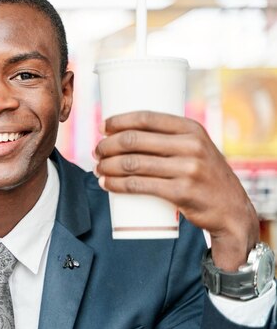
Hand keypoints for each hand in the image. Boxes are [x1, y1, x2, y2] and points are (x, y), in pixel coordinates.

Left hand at [94, 111, 258, 270]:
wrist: (231, 210)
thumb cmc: (204, 176)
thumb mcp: (196, 149)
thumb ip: (170, 139)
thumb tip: (125, 133)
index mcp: (192, 129)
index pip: (146, 118)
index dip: (119, 121)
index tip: (102, 127)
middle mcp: (191, 146)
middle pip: (134, 140)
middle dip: (107, 145)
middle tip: (97, 152)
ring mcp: (187, 170)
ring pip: (133, 164)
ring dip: (107, 166)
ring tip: (98, 168)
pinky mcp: (182, 193)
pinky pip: (139, 186)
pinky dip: (116, 184)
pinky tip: (105, 183)